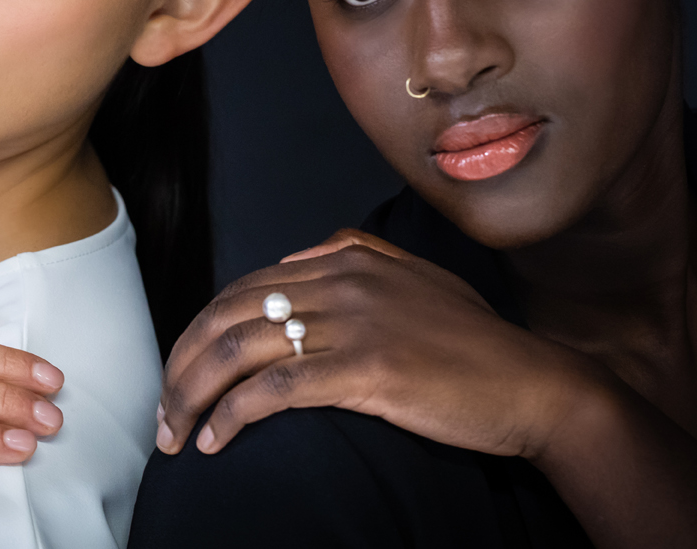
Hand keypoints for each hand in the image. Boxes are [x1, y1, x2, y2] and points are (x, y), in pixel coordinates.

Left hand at [156, 229, 595, 459]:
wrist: (533, 384)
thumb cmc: (475, 342)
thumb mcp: (415, 277)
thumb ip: (357, 254)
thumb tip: (295, 260)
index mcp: (346, 257)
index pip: (242, 288)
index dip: (200, 334)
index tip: (183, 373)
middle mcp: (341, 280)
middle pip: (227, 316)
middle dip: (181, 366)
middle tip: (163, 413)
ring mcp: (353, 322)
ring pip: (239, 350)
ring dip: (193, 396)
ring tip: (177, 435)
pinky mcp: (366, 368)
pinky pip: (275, 388)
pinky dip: (233, 415)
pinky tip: (217, 441)